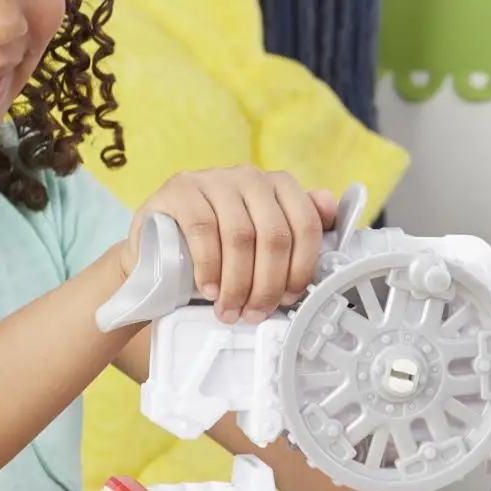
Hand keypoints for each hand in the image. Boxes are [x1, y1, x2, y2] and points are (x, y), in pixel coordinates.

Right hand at [123, 166, 336, 324]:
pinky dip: (210, 267)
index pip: (306, 225)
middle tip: (255, 314)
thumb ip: (296, 229)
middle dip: (268, 285)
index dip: (302, 269)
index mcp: (279, 187)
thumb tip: (331, 210)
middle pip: (274, 236)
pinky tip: (209, 289)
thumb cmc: (219, 248)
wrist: (159, 244)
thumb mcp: (260, 242)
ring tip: (230, 310)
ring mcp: (214, 179)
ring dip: (238, 283)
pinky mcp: (180, 190)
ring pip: (240, 236)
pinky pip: (203, 230)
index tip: (289, 300)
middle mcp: (250, 177)